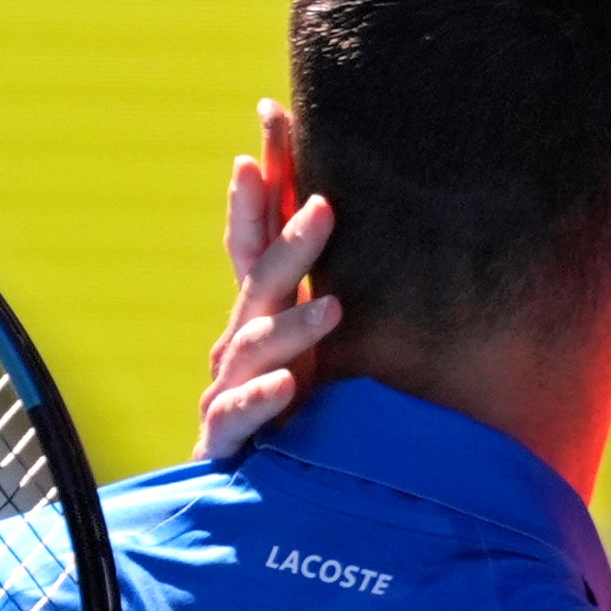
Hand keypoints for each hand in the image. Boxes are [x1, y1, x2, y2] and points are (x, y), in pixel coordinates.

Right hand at [194, 101, 341, 460]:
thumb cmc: (295, 412)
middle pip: (261, 280)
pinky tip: (287, 388)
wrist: (251, 493)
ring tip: (336, 309)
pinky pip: (239, 414)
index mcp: (264, 312)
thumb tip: (384, 220)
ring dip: (294, 325)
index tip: (271, 116)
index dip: (263, 180)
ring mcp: (229, 386)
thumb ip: (329, 288)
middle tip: (327, 206)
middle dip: (288, 242)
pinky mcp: (226, 437)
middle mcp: (242, 340)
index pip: (258, 235)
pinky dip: (261, 399)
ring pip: (255, 346)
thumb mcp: (317, 346)